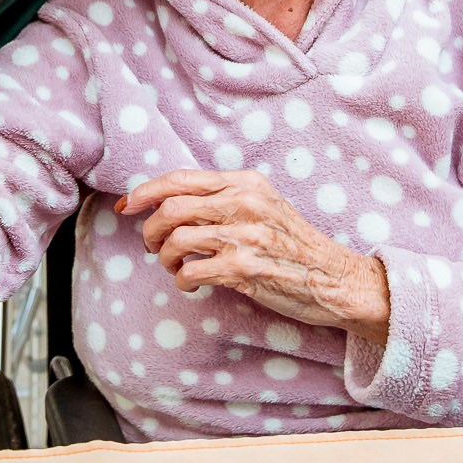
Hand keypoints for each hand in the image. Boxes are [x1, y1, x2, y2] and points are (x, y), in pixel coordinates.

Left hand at [119, 170, 390, 342]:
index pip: (180, 179)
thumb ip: (223, 198)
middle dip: (150, 229)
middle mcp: (244, 204)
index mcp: (246, 183)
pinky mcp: (245, 269)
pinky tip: (192, 283)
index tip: (127, 206)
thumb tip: (168, 202)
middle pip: (171, 208)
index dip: (145, 192)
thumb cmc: (293, 245)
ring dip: (164, 257)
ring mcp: (245, 236)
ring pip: (176, 240)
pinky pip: (191, 271)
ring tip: (173, 267)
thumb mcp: (263, 205)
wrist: (335, 279)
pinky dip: (182, 280)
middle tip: (151, 246)